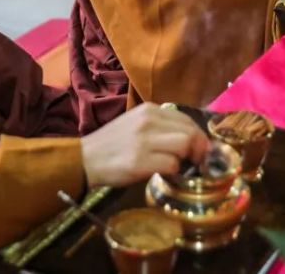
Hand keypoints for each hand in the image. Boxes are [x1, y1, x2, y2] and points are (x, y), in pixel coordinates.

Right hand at [80, 103, 210, 186]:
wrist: (86, 159)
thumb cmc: (113, 144)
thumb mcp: (136, 124)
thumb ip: (160, 126)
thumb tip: (191, 139)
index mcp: (149, 110)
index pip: (186, 119)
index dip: (198, 135)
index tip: (198, 149)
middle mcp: (148, 120)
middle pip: (190, 131)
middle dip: (199, 148)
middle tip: (196, 161)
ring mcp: (144, 140)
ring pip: (185, 145)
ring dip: (187, 159)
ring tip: (180, 167)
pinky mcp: (140, 161)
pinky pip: (172, 165)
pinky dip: (173, 172)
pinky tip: (164, 174)